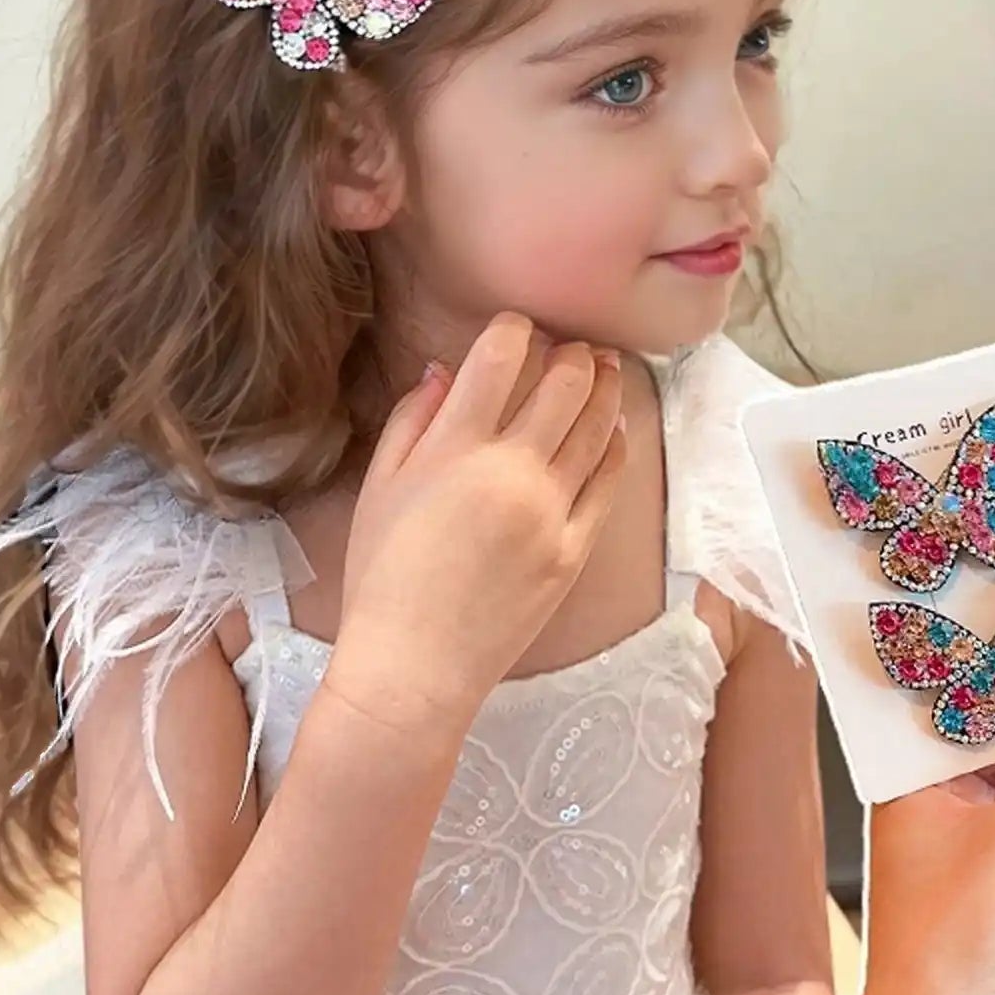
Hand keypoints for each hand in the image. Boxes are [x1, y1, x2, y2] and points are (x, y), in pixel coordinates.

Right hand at [325, 312, 626, 726]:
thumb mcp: (380, 487)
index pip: (500, 357)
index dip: (514, 328)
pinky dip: (615, 444)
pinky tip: (613, 428)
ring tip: (604, 369)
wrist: (414, 667)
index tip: (518, 328)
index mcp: (454, 449)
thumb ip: (413, 420)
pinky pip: (609, 480)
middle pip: (565, 383)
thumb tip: (446, 369)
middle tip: (574, 347)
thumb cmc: (383, 576)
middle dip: (574, 352)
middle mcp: (510, 470)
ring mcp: (551, 511)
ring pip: (598, 425)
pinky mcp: (576, 548)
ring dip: (605, 387)